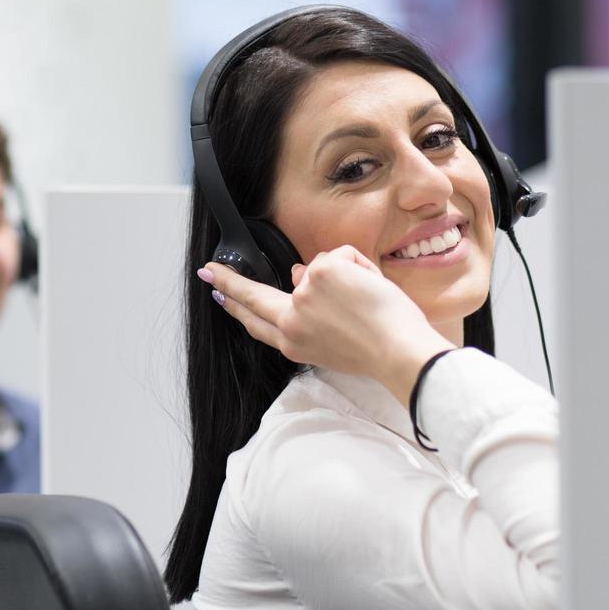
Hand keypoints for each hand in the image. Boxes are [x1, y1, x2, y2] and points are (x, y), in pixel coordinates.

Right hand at [199, 245, 452, 401]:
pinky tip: (370, 287)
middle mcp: (291, 321)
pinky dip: (359, 266)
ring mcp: (302, 296)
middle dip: (229, 281)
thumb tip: (296, 272)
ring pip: (315, 268)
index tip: (220, 296)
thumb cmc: (378, 351)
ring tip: (367, 301)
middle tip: (209, 271)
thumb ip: (310, 312)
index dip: (237, 308)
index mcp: (294, 342)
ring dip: (344, 275)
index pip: (256, 322)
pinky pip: (340, 256)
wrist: (399, 353)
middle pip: (254, 295)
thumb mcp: (333, 342)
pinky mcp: (319, 273)